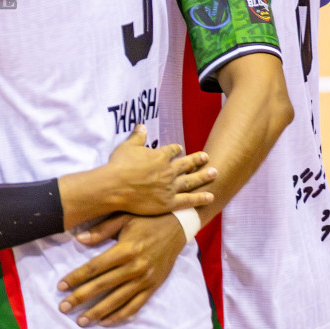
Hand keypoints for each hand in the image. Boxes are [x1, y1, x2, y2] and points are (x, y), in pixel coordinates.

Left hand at [58, 212, 186, 325]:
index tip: (60, 286)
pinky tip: (106, 321)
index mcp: (125, 249)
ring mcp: (145, 279)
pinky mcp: (153, 287)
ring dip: (98, 312)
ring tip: (81, 320)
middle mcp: (135, 267)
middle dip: (81, 298)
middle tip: (63, 307)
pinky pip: (135, 306)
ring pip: (117, 300)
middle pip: (103, 286)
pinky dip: (120, 316)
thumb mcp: (124, 217)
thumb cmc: (147, 219)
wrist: (178, 227)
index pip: (95, 267)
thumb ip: (101, 230)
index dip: (76, 277)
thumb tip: (78, 240)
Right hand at [62, 126, 214, 223]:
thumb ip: (137, 137)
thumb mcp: (127, 147)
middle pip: (186, 164)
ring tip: (214, 173)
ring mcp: (170, 187)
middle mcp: (168, 171)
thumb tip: (142, 126)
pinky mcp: (169, 203)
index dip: (177, 149)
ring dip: (203, 177)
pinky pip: (188, 200)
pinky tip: (211, 197)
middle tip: (207, 158)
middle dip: (197, 160)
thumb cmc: (119, 165)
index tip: (180, 148)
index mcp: (160, 156)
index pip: (172, 151)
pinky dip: (200, 198)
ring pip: (191, 181)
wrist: (116, 186)